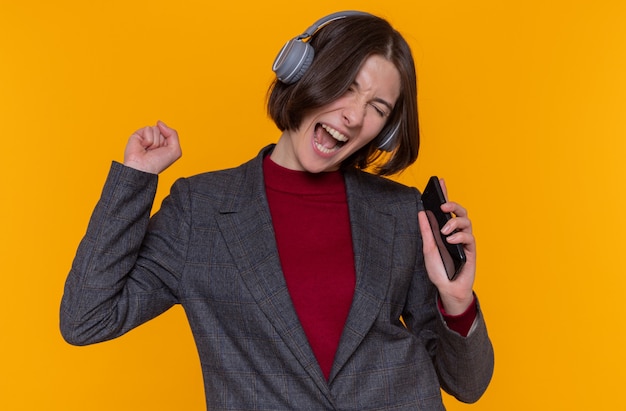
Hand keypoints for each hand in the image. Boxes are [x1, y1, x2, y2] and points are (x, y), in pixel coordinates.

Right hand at [123, 121, 181, 173]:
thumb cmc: (157, 163)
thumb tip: (159, 123)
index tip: (164, 151)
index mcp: (165, 144)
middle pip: (163, 129)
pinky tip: (143, 146)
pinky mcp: (138, 134)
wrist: (143, 167)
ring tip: (149, 149)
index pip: (170, 133)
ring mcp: (146, 136)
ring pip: (156, 128)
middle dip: (161, 141)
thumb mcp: (175, 150)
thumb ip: (173, 134)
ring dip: (154, 141)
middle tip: (155, 151)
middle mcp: (156, 140)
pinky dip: (148, 139)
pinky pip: (148, 129)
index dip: (169, 141)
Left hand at [418, 179, 475, 314]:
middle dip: (452, 205)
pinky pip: (469, 237)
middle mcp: (457, 233)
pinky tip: (451, 240)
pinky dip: (459, 236)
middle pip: (460, 212)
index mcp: (445, 230)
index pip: (446, 210)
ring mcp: (464, 241)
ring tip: (444, 230)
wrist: (447, 289)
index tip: (441, 181)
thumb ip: (426, 231)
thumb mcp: (428, 248)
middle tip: (443, 206)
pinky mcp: (471, 250)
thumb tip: (421, 213)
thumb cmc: (438, 270)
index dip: (445, 194)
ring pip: (466, 222)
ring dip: (454, 222)